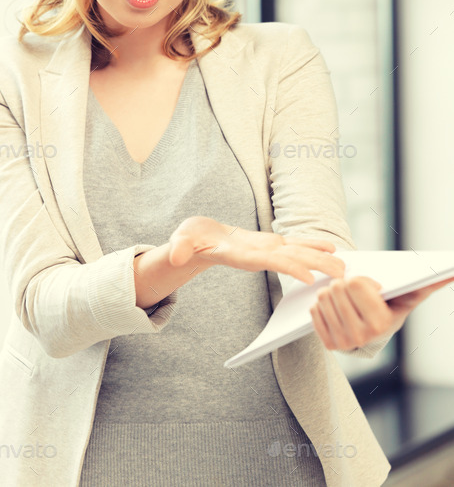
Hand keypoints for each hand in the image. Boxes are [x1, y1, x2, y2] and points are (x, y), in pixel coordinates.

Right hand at [168, 216, 345, 283]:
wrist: (196, 243)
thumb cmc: (187, 242)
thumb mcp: (179, 243)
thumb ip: (179, 249)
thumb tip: (175, 256)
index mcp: (240, 256)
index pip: (268, 263)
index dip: (289, 267)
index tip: (310, 277)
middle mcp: (257, 255)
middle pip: (291, 260)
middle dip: (316, 266)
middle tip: (343, 275)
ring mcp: (264, 250)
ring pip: (297, 253)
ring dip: (321, 258)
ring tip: (345, 264)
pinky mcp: (267, 243)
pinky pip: (293, 244)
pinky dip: (312, 244)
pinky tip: (330, 246)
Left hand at [309, 275, 453, 350]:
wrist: (373, 332)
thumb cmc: (391, 307)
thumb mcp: (409, 295)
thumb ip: (429, 282)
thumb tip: (451, 271)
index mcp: (381, 323)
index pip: (355, 283)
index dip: (361, 279)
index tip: (370, 288)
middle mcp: (362, 336)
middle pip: (336, 288)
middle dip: (344, 284)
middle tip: (353, 293)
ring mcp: (344, 342)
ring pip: (323, 297)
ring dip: (332, 294)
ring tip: (346, 301)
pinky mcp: (329, 344)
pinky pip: (314, 310)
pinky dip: (322, 306)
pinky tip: (336, 310)